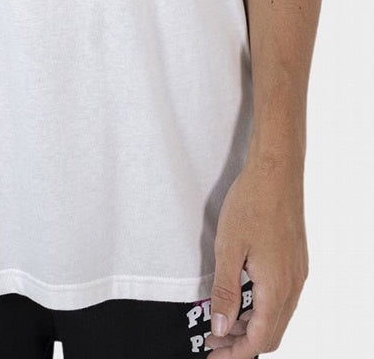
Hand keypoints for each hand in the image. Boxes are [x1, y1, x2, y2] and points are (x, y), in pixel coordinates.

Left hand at [206, 151, 308, 355]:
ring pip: (278, 316)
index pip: (261, 339)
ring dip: (252, 325)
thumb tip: (222, 327)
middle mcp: (293, 284)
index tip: (215, 355)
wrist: (276, 171)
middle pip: (272, 334)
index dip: (237, 353)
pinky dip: (262, 308)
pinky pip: (282, 298)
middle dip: (243, 343)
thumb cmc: (251, 203)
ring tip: (224, 321)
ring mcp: (297, 272)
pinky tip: (242, 298)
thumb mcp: (228, 248)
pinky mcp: (295, 260)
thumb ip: (226, 292)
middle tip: (216, 342)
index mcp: (277, 287)